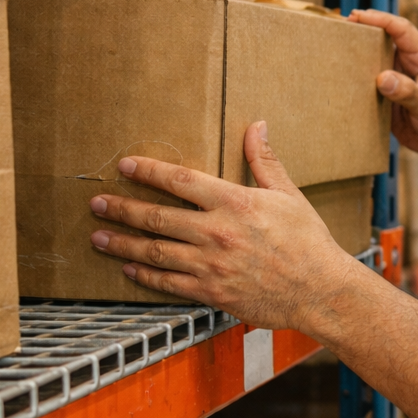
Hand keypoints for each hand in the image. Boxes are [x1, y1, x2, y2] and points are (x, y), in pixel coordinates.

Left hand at [88, 121, 360, 332]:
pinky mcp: (211, 292)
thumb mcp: (289, 195)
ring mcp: (211, 265)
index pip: (180, 181)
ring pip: (155, 251)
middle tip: (97, 203)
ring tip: (98, 237)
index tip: (126, 166)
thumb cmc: (308, 241)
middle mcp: (217, 232)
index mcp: (235, 203)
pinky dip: (145, 275)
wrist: (320, 290)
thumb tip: (256, 126)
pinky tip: (130, 268)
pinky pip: (168, 282)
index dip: (148, 172)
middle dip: (122, 209)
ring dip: (122, 243)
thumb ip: (265, 161)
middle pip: (157, 217)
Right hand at [347, 9, 417, 156]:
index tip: (358, 16)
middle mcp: (409, 65)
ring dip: (357, 58)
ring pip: (374, 62)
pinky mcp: (389, 97)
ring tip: (334, 52)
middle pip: (383, 41)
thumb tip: (382, 78)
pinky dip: (357, 83)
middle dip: (363, 32)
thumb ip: (408, 93)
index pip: (402, 30)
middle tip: (338, 29)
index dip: (380, 20)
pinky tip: (341, 82)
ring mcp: (398, 80)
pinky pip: (369, 86)